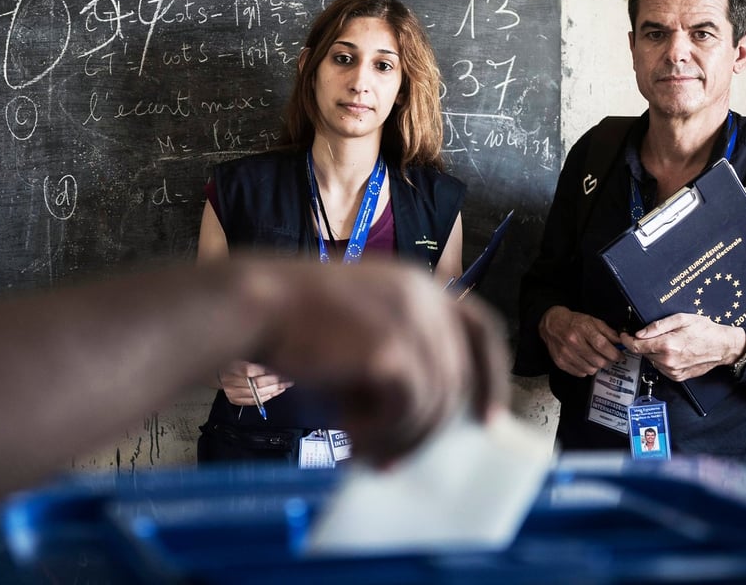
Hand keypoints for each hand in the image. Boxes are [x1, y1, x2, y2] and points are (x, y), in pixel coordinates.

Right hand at [217, 360, 292, 405]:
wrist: (220, 374)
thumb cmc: (235, 363)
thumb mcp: (243, 356)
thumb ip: (256, 361)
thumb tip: (274, 364)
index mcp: (232, 366)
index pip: (250, 371)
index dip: (266, 372)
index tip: (279, 371)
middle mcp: (231, 381)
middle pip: (255, 384)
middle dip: (274, 383)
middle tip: (287, 380)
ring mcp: (232, 392)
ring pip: (256, 394)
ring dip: (273, 391)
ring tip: (284, 386)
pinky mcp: (235, 400)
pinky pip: (254, 401)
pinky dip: (266, 397)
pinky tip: (275, 392)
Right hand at [250, 259, 509, 467]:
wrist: (254, 307)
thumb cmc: (294, 324)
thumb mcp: (361, 332)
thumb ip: (399, 358)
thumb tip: (423, 421)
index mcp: (419, 285)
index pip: (481, 329)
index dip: (491, 376)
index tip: (489, 420)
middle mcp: (424, 296)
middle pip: (459, 377)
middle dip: (433, 429)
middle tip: (398, 460)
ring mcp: (411, 320)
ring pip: (435, 401)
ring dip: (402, 437)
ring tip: (364, 452)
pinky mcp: (392, 348)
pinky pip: (409, 409)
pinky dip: (382, 432)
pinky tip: (349, 435)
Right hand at [538, 305, 622, 376]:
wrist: (551, 324)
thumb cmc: (574, 322)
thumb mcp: (592, 321)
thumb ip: (608, 332)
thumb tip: (621, 342)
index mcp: (582, 329)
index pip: (602, 345)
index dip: (614, 353)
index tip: (620, 356)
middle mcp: (573, 342)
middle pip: (598, 361)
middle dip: (607, 361)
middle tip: (608, 357)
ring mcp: (565, 354)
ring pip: (590, 369)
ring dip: (596, 366)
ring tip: (595, 358)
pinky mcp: (560, 362)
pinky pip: (580, 373)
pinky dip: (585, 369)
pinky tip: (585, 361)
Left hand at [620, 313, 745, 380]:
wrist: (723, 347)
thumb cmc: (704, 330)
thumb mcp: (681, 319)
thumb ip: (657, 326)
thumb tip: (639, 333)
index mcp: (668, 346)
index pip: (636, 346)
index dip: (627, 339)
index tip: (624, 334)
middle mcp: (669, 361)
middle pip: (643, 353)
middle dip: (643, 343)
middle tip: (651, 334)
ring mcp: (673, 371)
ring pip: (651, 360)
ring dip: (653, 352)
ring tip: (668, 342)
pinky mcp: (678, 377)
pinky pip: (661, 367)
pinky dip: (662, 359)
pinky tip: (673, 351)